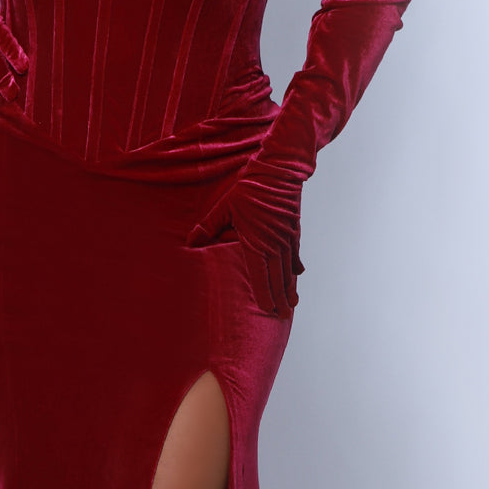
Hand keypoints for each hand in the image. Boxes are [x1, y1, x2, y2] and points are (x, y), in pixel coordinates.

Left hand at [187, 157, 305, 317]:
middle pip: (278, 279)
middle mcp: (273, 245)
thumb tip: (190, 241)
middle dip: (280, 299)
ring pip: (289, 270)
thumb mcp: (224, 207)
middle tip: (282, 316)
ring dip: (290, 288)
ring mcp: (286, 239)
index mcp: (256, 243)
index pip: (260, 276)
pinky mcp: (293, 231)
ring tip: (292, 304)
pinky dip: (296, 267)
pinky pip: (295, 254)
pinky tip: (298, 276)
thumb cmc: (249, 189)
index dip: (264, 295)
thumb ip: (208, 227)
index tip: (267, 310)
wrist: (278, 172)